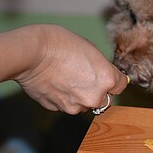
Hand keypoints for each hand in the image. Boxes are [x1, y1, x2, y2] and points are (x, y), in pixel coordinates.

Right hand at [0, 24, 127, 113]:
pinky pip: (66, 104)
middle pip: (103, 99)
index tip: (108, 76)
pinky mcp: (57, 109)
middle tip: (82, 74)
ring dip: (79, 95)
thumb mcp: (90, 49)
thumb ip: (101, 67)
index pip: (121, 86)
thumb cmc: (59, 44)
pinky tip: (55, 82)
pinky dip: (63, 97)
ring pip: (83, 104)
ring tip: (65, 76)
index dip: (114, 79)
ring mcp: (75, 106)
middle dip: (96, 90)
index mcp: (106, 80)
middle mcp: (94, 97)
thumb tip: (104, 74)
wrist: (31, 53)